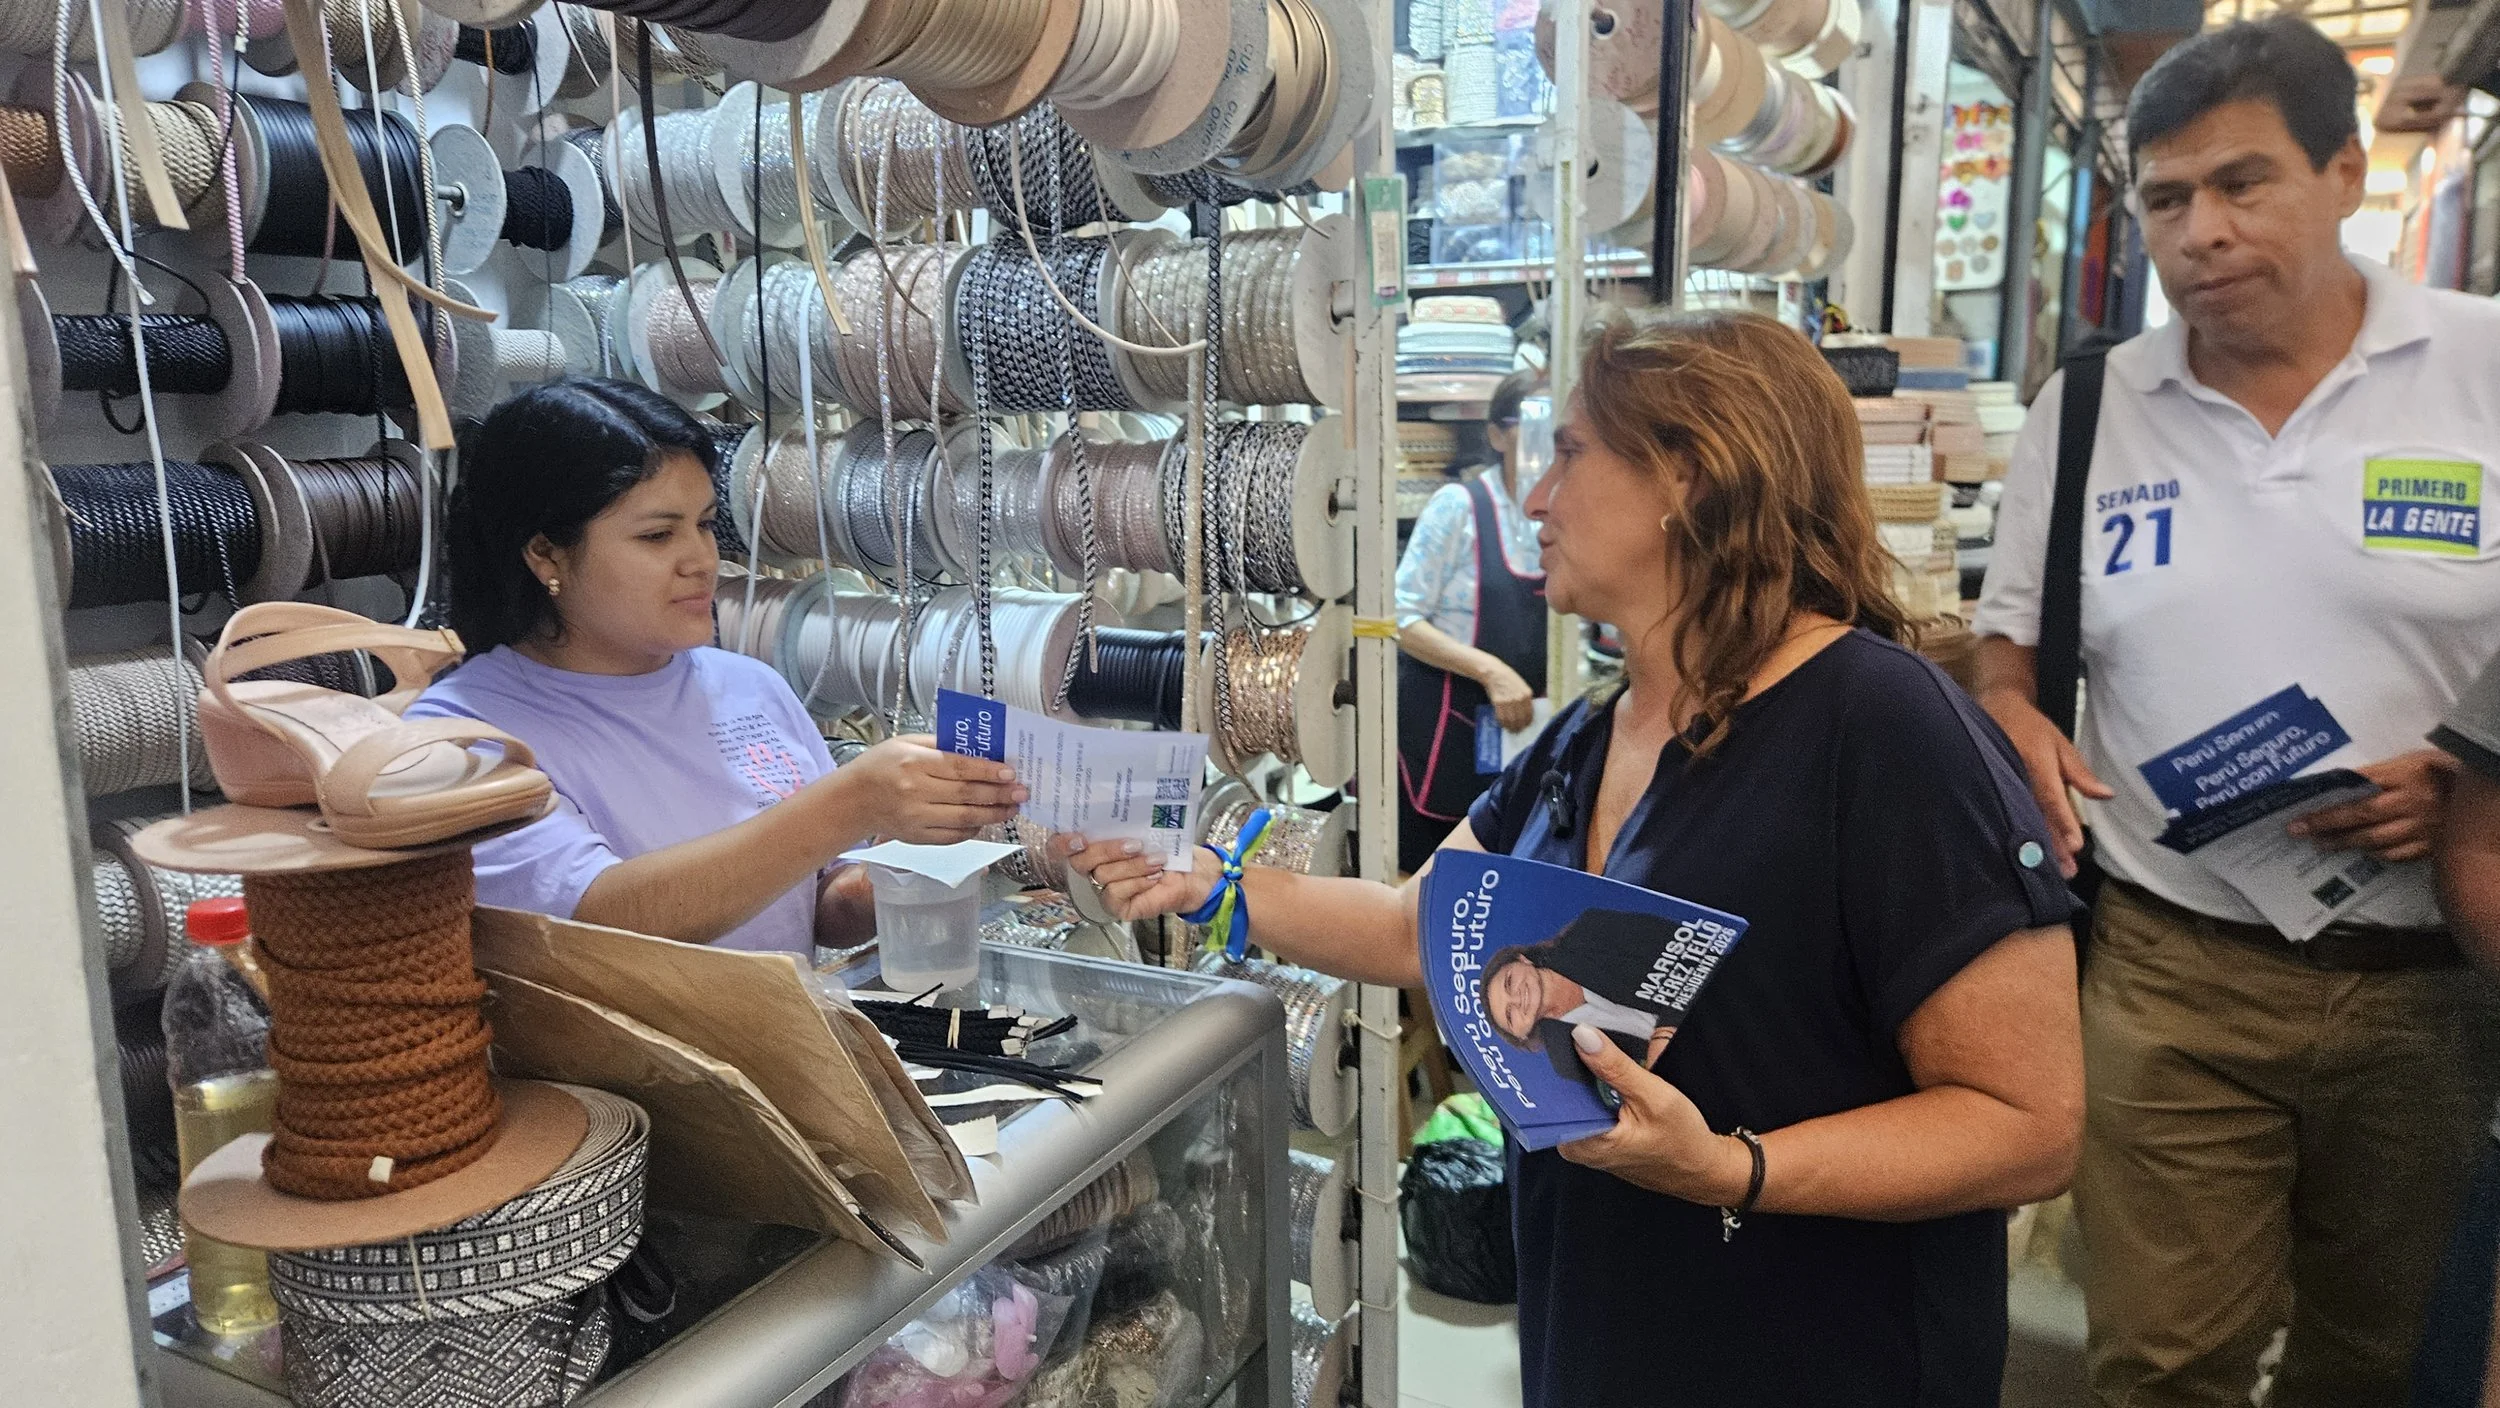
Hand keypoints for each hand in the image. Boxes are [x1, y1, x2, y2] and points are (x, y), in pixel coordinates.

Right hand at [836, 735, 1025, 843]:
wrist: (853, 799)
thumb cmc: (881, 765)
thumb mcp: (906, 742)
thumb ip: (941, 745)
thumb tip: (980, 750)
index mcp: (913, 763)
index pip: (959, 767)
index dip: (988, 771)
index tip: (1010, 772)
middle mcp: (915, 791)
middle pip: (966, 794)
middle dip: (998, 794)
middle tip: (1021, 792)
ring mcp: (916, 818)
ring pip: (964, 818)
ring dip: (993, 814)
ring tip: (1011, 808)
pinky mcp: (917, 838)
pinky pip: (953, 836)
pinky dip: (973, 829)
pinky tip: (986, 820)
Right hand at [1061, 836, 1219, 920]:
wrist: (1193, 872)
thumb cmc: (1167, 846)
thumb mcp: (1144, 827)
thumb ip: (1123, 823)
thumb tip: (1116, 808)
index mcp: (1093, 843)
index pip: (1059, 846)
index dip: (1061, 843)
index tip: (1079, 837)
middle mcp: (1093, 867)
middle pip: (1080, 861)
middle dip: (1107, 850)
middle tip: (1135, 844)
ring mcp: (1102, 888)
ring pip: (1103, 876)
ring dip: (1133, 866)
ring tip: (1157, 860)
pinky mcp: (1116, 906)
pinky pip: (1114, 894)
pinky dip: (1136, 883)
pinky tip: (1154, 877)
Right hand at [1480, 658, 1535, 733]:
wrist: (1495, 674)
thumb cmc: (1509, 679)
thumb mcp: (1522, 686)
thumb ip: (1526, 699)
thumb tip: (1527, 712)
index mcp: (1527, 694)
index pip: (1529, 714)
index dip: (1527, 723)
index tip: (1525, 726)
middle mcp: (1519, 699)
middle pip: (1521, 719)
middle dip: (1519, 727)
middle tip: (1518, 731)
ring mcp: (1508, 701)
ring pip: (1511, 720)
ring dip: (1511, 728)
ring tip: (1511, 730)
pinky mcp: (1498, 703)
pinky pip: (1502, 717)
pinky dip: (1503, 723)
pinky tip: (1504, 725)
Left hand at [1556, 1026, 1755, 1204]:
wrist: (1702, 1169)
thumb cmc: (1682, 1140)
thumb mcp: (1653, 1097)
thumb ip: (1615, 1067)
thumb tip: (1582, 1035)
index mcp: (1581, 1143)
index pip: (1549, 1097)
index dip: (1553, 1064)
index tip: (1559, 1035)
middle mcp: (1577, 1145)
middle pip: (1559, 1095)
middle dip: (1572, 1065)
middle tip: (1581, 1035)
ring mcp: (1587, 1141)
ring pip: (1574, 1097)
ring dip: (1585, 1073)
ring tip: (1594, 1048)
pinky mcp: (1598, 1136)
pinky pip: (1587, 1103)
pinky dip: (1596, 1086)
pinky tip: (1606, 1069)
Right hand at [1978, 686, 2114, 877]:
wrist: (1994, 709)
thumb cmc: (2031, 727)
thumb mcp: (2060, 744)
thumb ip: (2080, 773)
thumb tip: (2107, 795)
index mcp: (2036, 762)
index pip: (2052, 798)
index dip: (2063, 822)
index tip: (2076, 845)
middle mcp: (2018, 776)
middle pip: (2037, 816)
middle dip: (2053, 845)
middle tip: (2067, 871)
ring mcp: (2003, 783)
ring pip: (2024, 819)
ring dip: (2040, 845)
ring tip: (2054, 869)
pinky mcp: (1996, 789)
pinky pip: (2012, 814)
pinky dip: (2025, 833)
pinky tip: (2031, 852)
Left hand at [2287, 748, 2457, 863]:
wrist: (2484, 794)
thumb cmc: (2443, 772)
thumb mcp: (2414, 761)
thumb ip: (2382, 773)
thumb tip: (2339, 783)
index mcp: (2407, 772)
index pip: (2359, 783)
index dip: (2329, 795)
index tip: (2302, 803)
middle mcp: (2413, 800)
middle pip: (2361, 813)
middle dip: (2325, 822)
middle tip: (2297, 829)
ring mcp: (2423, 825)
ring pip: (2375, 838)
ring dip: (2343, 843)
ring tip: (2320, 844)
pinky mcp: (2432, 845)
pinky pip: (2396, 854)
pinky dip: (2374, 854)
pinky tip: (2359, 852)